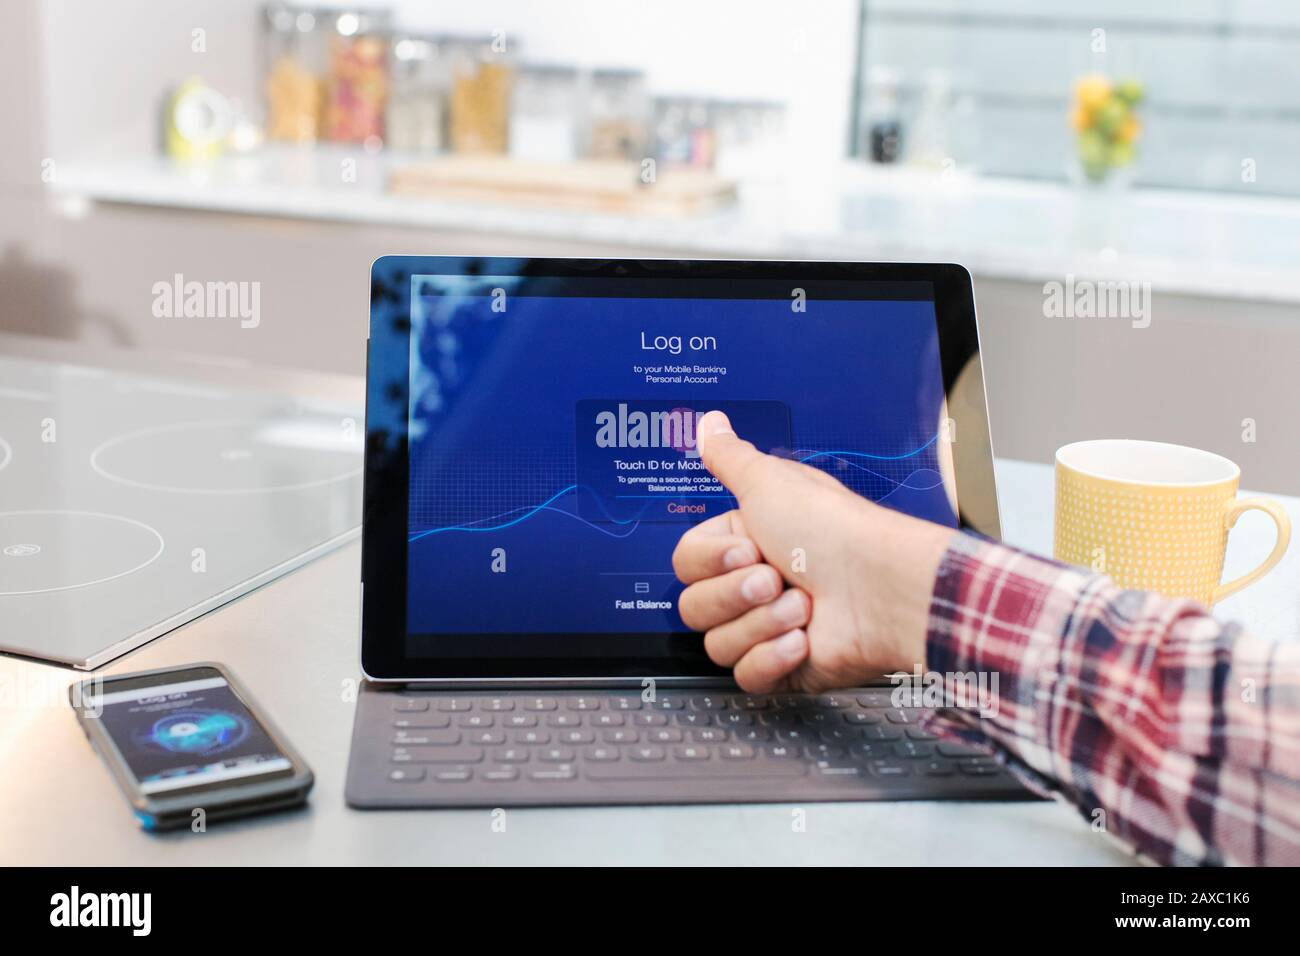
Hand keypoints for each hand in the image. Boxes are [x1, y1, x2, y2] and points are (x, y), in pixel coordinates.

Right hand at [672, 411, 955, 692]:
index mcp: (743, 543)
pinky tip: (802, 641)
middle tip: (776, 576)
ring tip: (804, 606)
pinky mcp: (785, 668)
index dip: (710, 560)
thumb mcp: (769, 481)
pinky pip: (746, 676)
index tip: (748, 547)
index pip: (685, 564)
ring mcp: (767, 629)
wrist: (879, 586)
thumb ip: (729, 457)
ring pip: (718, 644)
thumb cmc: (831, 531)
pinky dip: (772, 659)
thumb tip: (709, 422)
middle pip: (694, 607)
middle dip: (736, 594)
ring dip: (762, 623)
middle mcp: (752, 586)